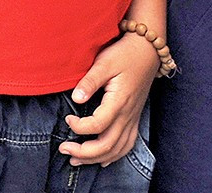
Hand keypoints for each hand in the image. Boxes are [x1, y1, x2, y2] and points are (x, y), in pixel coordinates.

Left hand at [59, 32, 156, 165]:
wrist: (147, 51)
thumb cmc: (124, 54)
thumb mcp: (104, 62)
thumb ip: (90, 81)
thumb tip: (76, 98)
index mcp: (119, 101)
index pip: (98, 126)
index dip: (79, 128)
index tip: (67, 119)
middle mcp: (127, 115)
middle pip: (107, 145)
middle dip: (84, 152)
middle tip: (64, 149)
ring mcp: (132, 118)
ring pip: (117, 150)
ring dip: (96, 158)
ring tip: (76, 159)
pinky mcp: (135, 118)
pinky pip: (127, 145)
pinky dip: (114, 156)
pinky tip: (103, 160)